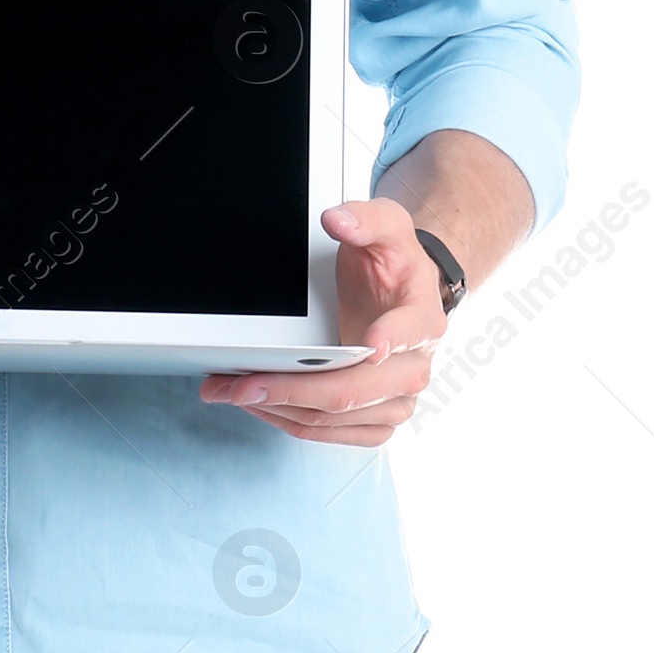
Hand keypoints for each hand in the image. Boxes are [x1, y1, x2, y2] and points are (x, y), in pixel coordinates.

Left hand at [200, 197, 446, 445]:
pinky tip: (259, 405)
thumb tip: (338, 220)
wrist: (401, 295)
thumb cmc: (393, 263)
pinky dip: (291, 422)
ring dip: (280, 409)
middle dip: (293, 389)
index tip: (368, 345)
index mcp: (422, 320)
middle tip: (241, 384)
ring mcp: (396, 400)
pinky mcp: (375, 419)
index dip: (389, 341)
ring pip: (335, 418)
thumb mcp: (388, 226)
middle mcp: (414, 369)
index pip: (410, 333)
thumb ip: (366, 219)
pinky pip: (331, 433)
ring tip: (231, 391)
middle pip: (355, 390)